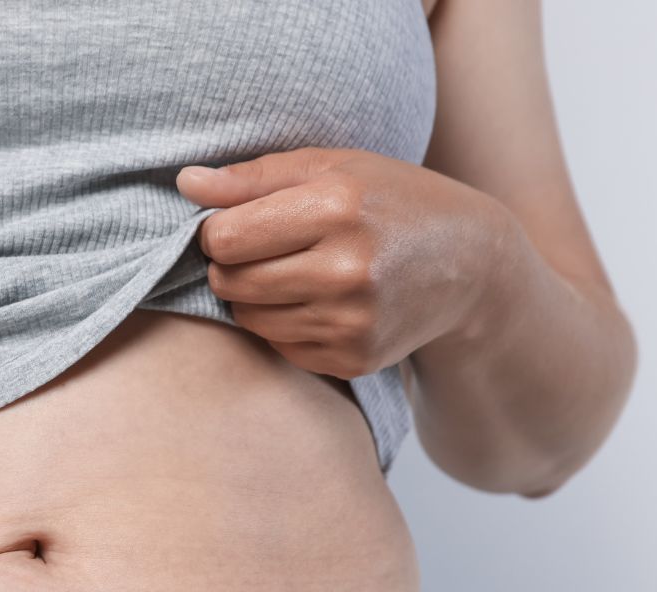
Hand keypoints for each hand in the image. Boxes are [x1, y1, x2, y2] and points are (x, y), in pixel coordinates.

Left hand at [175, 147, 510, 379]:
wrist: (473, 264)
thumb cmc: (392, 203)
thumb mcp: (333, 168)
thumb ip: (253, 177)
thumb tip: (184, 182)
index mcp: (338, 208)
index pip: (223, 236)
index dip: (217, 230)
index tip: (238, 223)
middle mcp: (346, 269)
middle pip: (228, 281)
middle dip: (231, 265)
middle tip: (264, 249)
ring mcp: (351, 321)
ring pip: (247, 317)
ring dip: (254, 296)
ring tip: (296, 272)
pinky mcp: (353, 359)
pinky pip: (278, 346)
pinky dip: (284, 325)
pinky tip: (319, 302)